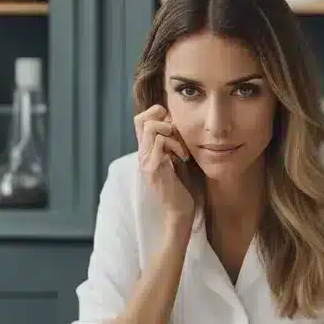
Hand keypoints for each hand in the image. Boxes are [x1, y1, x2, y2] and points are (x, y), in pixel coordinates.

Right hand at [134, 105, 194, 223]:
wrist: (178, 210)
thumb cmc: (180, 184)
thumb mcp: (174, 157)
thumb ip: (170, 142)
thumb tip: (175, 122)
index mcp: (146, 150)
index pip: (140, 119)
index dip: (156, 113)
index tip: (174, 126)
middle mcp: (142, 153)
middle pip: (141, 119)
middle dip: (164, 120)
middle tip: (177, 137)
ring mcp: (145, 161)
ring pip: (151, 127)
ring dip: (172, 133)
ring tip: (182, 150)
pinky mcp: (153, 168)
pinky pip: (160, 142)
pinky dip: (175, 145)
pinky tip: (183, 158)